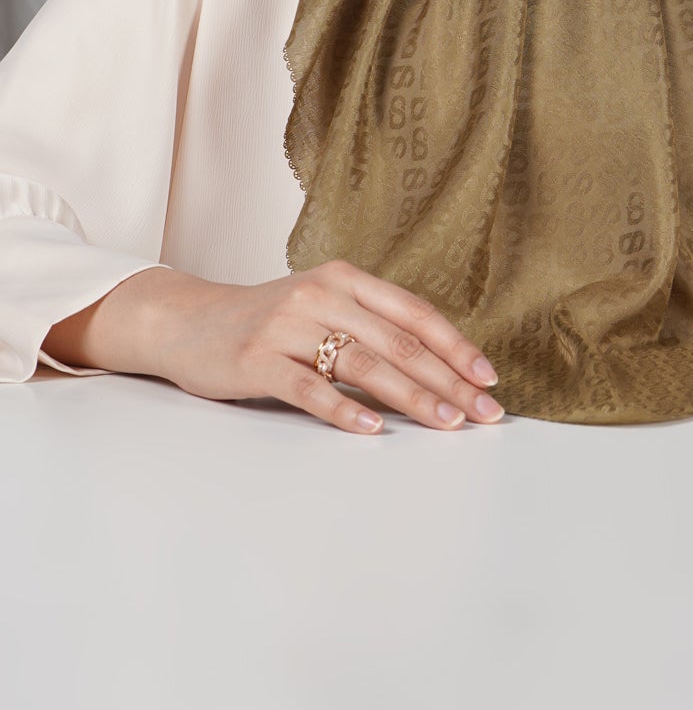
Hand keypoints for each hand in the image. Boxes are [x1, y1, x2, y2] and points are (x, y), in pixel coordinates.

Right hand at [44, 261, 504, 436]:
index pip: (414, 313)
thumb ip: (369, 326)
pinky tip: (372, 431)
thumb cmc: (267, 323)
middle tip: (483, 412)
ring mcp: (287, 325)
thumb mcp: (321, 308)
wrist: (187, 322)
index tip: (488, 378)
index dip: (455, 346)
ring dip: (411, 397)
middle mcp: (320, 294)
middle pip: (398, 341)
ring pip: (363, 364)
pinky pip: (308, 387)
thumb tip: (438, 368)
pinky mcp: (257, 360)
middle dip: (447, 380)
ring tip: (445, 423)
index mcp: (344, 278)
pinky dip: (343, 411)